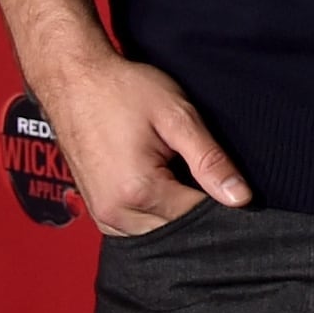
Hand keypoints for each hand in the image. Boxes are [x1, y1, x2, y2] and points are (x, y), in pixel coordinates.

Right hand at [32, 42, 250, 236]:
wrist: (73, 79)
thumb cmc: (122, 90)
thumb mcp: (177, 117)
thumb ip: (210, 161)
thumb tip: (241, 198)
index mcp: (139, 191)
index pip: (199, 217)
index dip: (223, 201)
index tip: (228, 177)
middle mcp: (115, 212)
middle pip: (178, 230)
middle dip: (199, 209)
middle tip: (206, 171)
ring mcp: (102, 215)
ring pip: (158, 233)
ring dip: (176, 212)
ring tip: (182, 172)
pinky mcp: (97, 211)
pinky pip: (137, 227)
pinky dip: (156, 213)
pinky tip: (165, 184)